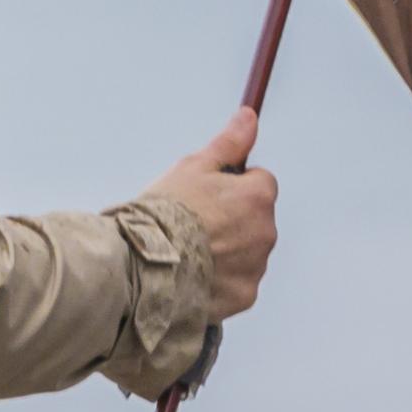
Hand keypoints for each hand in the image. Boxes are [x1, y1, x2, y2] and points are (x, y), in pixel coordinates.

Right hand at [144, 107, 278, 319]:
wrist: (145, 266)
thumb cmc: (166, 213)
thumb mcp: (193, 167)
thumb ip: (228, 143)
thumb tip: (249, 117)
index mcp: (258, 196)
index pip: (259, 181)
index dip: (230, 186)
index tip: (205, 195)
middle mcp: (266, 231)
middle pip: (254, 218)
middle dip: (231, 219)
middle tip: (193, 223)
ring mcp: (256, 266)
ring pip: (246, 251)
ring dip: (227, 249)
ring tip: (189, 251)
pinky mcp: (244, 295)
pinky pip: (237, 281)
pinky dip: (220, 278)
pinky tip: (193, 274)